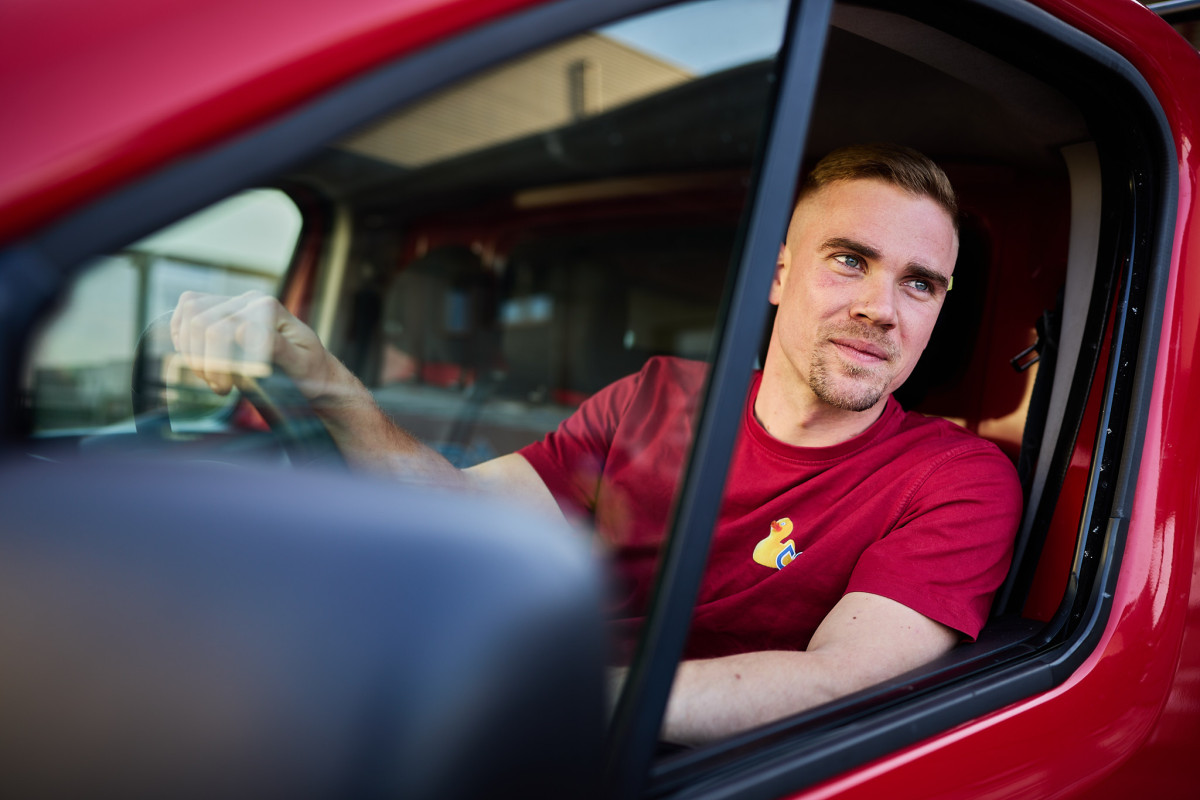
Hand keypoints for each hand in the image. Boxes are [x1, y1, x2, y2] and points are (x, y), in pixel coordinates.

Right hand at [169, 291, 333, 400]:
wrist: (312, 370)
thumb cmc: (309, 371)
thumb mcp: (301, 364)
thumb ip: (276, 346)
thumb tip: (242, 328)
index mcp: (269, 308)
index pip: (221, 329)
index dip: (216, 363)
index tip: (226, 389)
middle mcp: (250, 299)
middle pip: (200, 323)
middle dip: (202, 361)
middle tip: (220, 388)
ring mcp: (235, 301)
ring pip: (189, 314)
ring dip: (192, 352)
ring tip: (212, 377)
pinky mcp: (222, 309)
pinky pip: (187, 311)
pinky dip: (184, 338)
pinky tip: (199, 360)